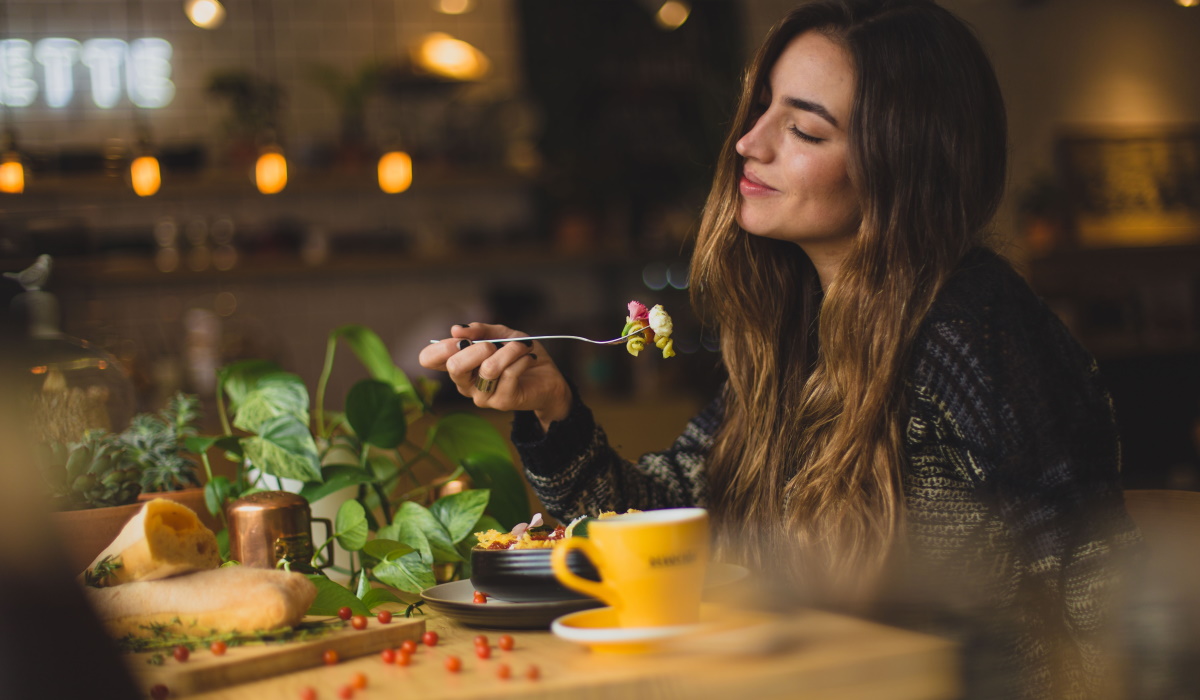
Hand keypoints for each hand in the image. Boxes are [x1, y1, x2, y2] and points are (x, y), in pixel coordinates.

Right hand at [418, 323, 571, 428]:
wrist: (548, 378)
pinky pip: (509, 374)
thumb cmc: (519, 355)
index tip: (461, 338)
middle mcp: (465, 384)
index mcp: (458, 365)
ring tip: (522, 346)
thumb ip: (480, 330)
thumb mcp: (501, 334)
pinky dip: (522, 359)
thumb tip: (456, 329)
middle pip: (454, 366)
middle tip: (494, 344)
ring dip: (509, 350)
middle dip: (478, 347)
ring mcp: (482, 396)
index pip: (428, 359)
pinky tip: (529, 357)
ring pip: (488, 368)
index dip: (441, 346)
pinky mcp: (502, 402)